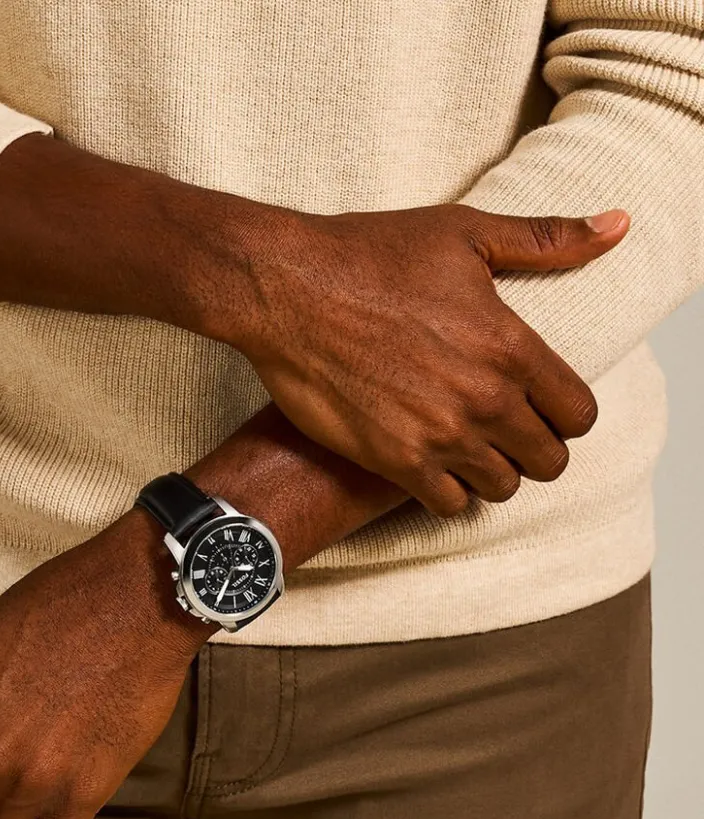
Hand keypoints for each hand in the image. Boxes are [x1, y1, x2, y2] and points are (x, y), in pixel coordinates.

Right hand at [226, 204, 629, 515]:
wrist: (288, 289)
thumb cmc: (369, 256)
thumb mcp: (465, 233)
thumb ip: (546, 240)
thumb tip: (617, 227)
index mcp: (511, 346)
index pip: (579, 414)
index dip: (565, 414)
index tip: (540, 407)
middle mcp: (483, 399)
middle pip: (548, 461)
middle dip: (533, 448)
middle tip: (504, 432)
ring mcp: (439, 435)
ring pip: (501, 488)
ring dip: (491, 472)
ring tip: (468, 448)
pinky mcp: (394, 460)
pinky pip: (449, 504)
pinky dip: (448, 491)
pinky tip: (432, 465)